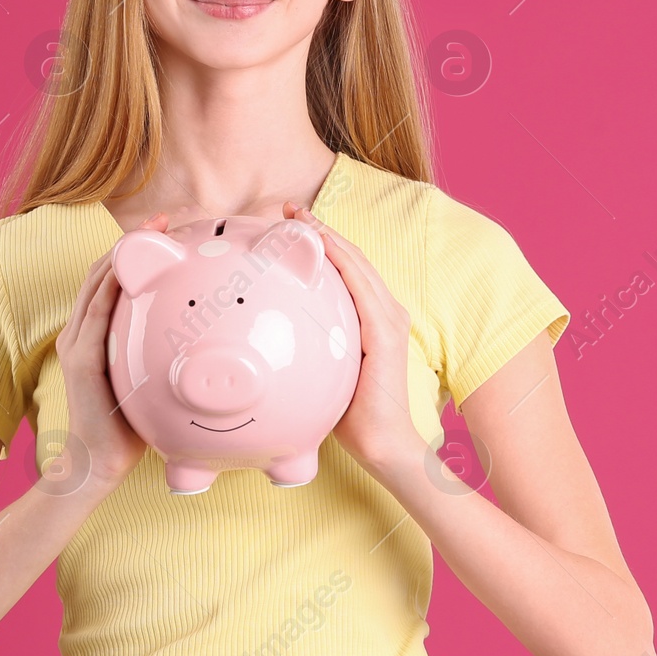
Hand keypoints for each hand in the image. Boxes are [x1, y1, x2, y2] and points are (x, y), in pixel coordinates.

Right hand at [48, 211, 168, 494]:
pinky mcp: (80, 359)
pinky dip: (112, 285)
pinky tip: (134, 268)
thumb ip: (164, 360)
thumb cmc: (129, 430)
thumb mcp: (149, 383)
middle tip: (168, 218)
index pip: (114, 281)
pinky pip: (97, 312)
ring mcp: (77, 342)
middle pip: (104, 271)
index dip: (139, 252)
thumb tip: (206, 346)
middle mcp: (81, 331)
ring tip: (154, 229)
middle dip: (136, 240)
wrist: (97, 466)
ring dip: (125, 252)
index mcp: (96, 334)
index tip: (171, 230)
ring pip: (97, 282)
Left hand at [283, 201, 421, 478]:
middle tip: (286, 209)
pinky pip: (359, 286)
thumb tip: (268, 341)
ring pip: (354, 263)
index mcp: (372, 317)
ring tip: (297, 216)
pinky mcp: (384, 331)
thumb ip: (309, 348)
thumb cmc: (351, 415)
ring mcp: (388, 318)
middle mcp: (385, 310)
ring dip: (326, 235)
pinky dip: (339, 260)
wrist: (382, 446)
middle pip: (350, 257)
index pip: (345, 269)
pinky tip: (318, 244)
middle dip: (318, 229)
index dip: (319, 242)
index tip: (287, 224)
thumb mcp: (324, 370)